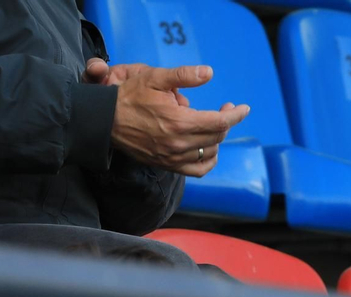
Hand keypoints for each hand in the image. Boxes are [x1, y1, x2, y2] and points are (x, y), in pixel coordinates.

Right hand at [98, 62, 250, 176]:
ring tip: (214, 124)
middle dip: (227, 121)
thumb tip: (209, 72)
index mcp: (180, 121)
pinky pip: (197, 170)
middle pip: (217, 136)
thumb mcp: (155, 77)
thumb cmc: (129, 96)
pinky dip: (208, 161)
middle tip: (226, 108)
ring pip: (210, 153)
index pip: (220, 122)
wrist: (105, 121)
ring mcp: (173, 157)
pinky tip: (210, 149)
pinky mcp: (167, 165)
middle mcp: (179, 143)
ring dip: (218, 139)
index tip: (244, 108)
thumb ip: (184, 76)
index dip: (236, 114)